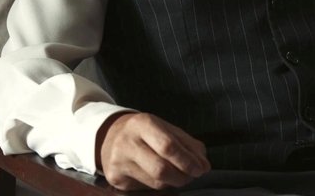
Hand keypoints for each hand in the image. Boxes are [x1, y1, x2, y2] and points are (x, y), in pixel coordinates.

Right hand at [96, 112, 210, 190]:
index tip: (200, 169)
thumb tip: (204, 165)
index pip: (168, 146)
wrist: (110, 136)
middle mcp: (127, 143)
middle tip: (192, 176)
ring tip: (178, 175)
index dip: (187, 161)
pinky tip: (160, 178)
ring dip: (173, 183)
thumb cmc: (145, 133)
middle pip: (160, 169)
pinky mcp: (115, 179)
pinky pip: (145, 189)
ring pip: (155, 183)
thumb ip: (188, 144)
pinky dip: (159, 186)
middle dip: (182, 176)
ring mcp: (118, 162)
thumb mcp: (166, 129)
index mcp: (142, 124)